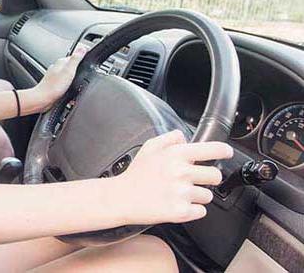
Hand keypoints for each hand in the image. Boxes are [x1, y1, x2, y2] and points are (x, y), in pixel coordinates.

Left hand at [31, 48, 85, 110]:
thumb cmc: (53, 87)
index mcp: (61, 62)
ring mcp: (55, 76)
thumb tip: (82, 48)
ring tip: (78, 81)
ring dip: (73, 77)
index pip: (74, 55)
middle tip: (85, 72)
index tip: (88, 59)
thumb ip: (76, 59)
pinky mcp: (54, 84)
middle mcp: (57, 68)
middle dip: (78, 68)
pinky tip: (71, 88)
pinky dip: (69, 84)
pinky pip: (64, 82)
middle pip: (71, 65)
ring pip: (67, 74)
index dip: (82, 57)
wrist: (43, 99)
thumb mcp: (69, 71)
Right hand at [113, 131, 232, 224]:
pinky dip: (192, 210)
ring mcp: (181, 193)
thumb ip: (169, 138)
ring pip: (207, 195)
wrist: (121, 198)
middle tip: (193, 179)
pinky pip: (200, 211)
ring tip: (178, 194)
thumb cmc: (136, 175)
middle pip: (215, 175)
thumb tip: (184, 137)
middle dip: (207, 178)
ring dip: (197, 196)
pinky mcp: (180, 211)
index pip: (212, 149)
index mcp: (176, 155)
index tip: (226, 152)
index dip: (224, 151)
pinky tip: (177, 204)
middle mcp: (181, 172)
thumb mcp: (149, 148)